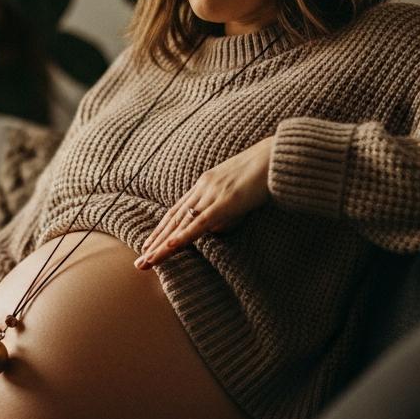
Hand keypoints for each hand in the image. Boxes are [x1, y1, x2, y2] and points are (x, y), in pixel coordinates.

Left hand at [135, 135, 274, 268]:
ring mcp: (212, 194)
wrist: (279, 156)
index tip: (148, 245)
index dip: (161, 230)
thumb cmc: (263, 175)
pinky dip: (183, 235)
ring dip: (162, 245)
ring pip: (181, 223)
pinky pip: (201, 222)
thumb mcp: (237, 195)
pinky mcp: (226, 201)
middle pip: (173, 219)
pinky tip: (169, 246)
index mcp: (204, 185)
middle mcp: (202, 188)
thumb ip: (223, 213)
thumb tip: (212, 230)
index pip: (176, 211)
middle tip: (140, 262)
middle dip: (155, 242)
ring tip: (147, 261)